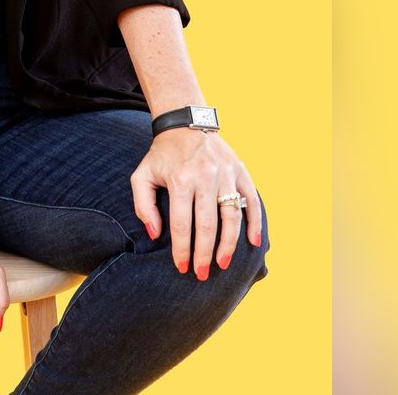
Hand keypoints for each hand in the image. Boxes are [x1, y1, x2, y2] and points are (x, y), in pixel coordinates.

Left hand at [130, 128, 261, 279]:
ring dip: (229, 244)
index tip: (182, 267)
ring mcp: (225, 173)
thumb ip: (143, 205)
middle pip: (208, 225)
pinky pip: (251, 199)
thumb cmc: (162, 155)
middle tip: (202, 274)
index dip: (182, 250)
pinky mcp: (240, 170)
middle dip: (205, 254)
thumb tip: (154, 234)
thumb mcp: (142, 175)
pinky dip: (255, 221)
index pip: (182, 224)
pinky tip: (254, 242)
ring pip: (231, 216)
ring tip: (223, 264)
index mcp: (180, 180)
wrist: (185, 122)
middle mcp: (205, 176)